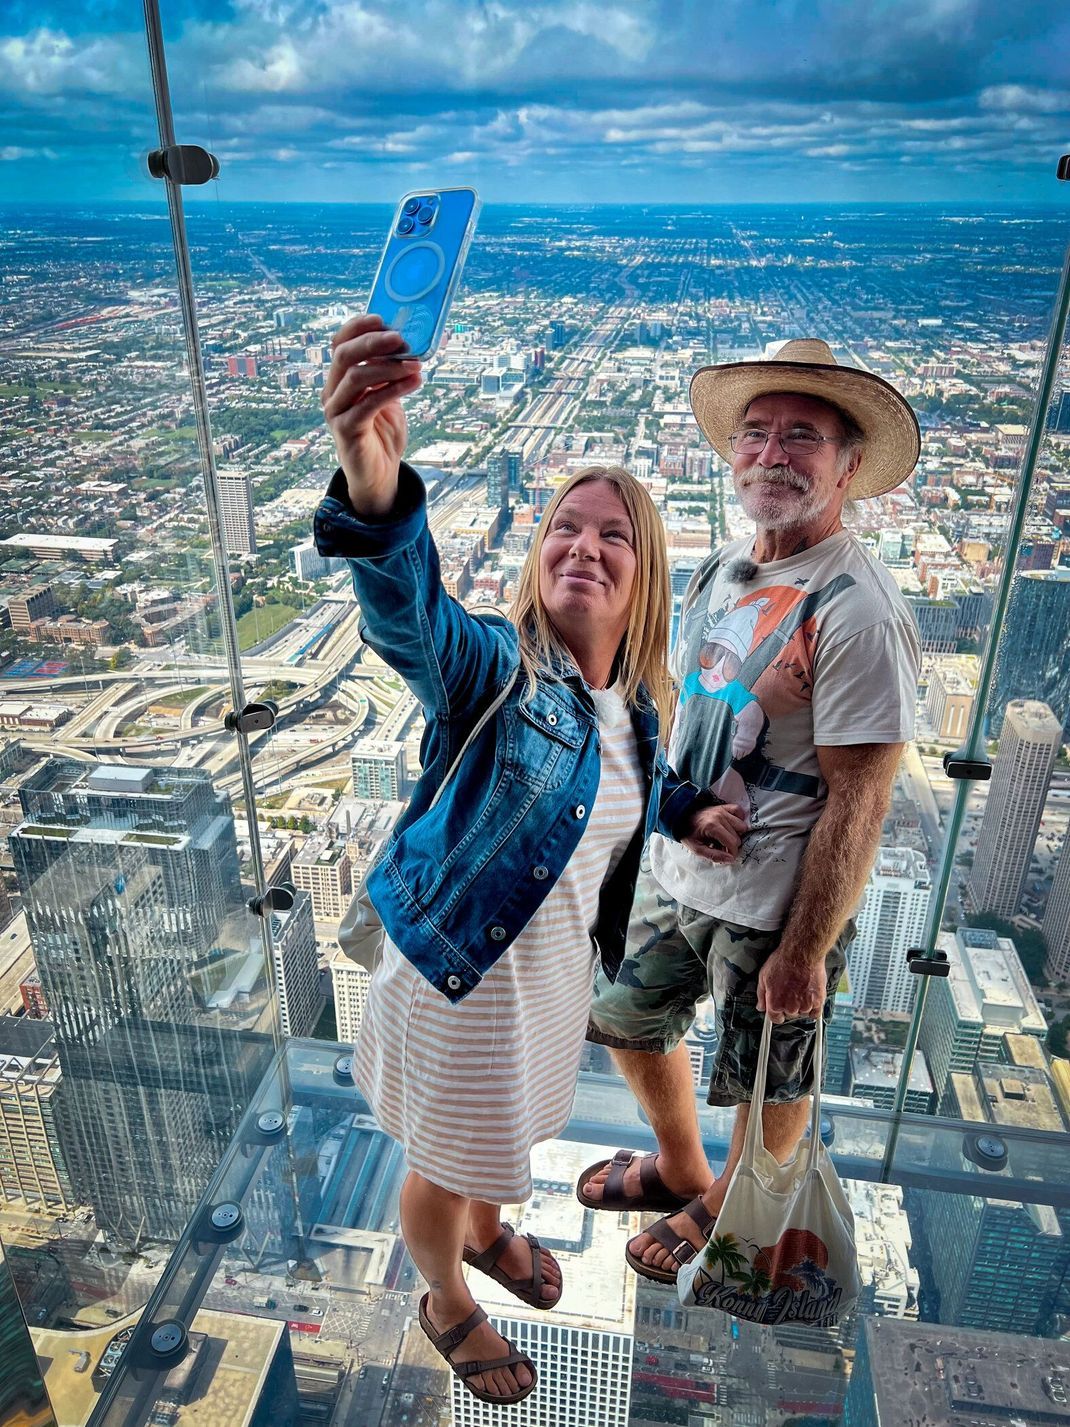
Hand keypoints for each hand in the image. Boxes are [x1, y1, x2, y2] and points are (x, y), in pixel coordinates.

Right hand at [321, 314, 422, 515]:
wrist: (378, 474)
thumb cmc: (383, 433)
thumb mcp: (388, 396)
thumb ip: (390, 373)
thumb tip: (410, 344)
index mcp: (339, 379)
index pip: (339, 343)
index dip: (358, 327)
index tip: (383, 318)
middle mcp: (332, 392)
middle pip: (343, 355)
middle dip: (372, 342)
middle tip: (400, 338)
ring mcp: (335, 411)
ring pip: (356, 377)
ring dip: (389, 366)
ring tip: (415, 363)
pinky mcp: (345, 430)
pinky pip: (368, 403)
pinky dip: (393, 389)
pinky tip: (414, 382)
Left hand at [679, 803, 748, 864]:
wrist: (681, 818)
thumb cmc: (689, 834)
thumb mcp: (697, 849)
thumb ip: (714, 856)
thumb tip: (731, 859)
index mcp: (712, 827)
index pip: (732, 843)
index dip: (733, 853)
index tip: (728, 856)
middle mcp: (719, 817)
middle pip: (737, 836)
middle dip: (732, 845)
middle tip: (722, 847)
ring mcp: (722, 810)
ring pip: (742, 825)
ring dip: (736, 834)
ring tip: (726, 837)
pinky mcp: (723, 807)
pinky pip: (739, 811)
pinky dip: (739, 819)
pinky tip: (731, 826)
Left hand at [757, 951, 826, 1023]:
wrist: (802, 953)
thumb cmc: (783, 962)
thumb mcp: (764, 976)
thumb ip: (761, 995)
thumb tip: (761, 1006)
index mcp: (775, 1004)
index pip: (775, 1019)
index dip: (776, 1013)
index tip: (778, 1009)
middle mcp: (790, 1008)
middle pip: (789, 1014)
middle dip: (788, 1005)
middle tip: (790, 991)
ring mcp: (805, 1005)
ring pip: (802, 1012)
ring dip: (801, 1005)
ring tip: (800, 989)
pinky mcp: (818, 1001)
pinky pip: (815, 1013)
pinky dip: (813, 1008)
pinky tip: (810, 998)